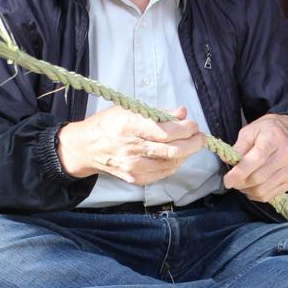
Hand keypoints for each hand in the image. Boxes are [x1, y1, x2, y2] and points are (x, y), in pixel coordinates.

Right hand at [57, 105, 205, 183]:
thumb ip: (158, 112)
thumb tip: (181, 112)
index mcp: (130, 126)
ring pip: (171, 163)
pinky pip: (164, 172)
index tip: (194, 125)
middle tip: (200, 137)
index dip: (185, 129)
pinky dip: (174, 163)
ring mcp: (134, 166)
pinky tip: (176, 154)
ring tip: (190, 144)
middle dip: (193, 143)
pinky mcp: (136, 178)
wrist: (87, 148)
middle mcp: (131, 148)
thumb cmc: (109, 125)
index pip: (165, 131)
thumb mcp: (130, 109)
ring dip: (186, 153)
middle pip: (172, 150)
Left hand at [223, 113, 287, 201]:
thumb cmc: (265, 133)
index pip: (256, 160)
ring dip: (246, 190)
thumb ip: (238, 147)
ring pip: (261, 190)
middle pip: (258, 178)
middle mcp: (285, 155)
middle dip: (240, 182)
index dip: (239, 173)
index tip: (227, 180)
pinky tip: (252, 186)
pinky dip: (255, 194)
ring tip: (242, 181)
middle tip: (232, 179)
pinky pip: (268, 196)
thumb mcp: (249, 132)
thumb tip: (227, 160)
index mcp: (273, 139)